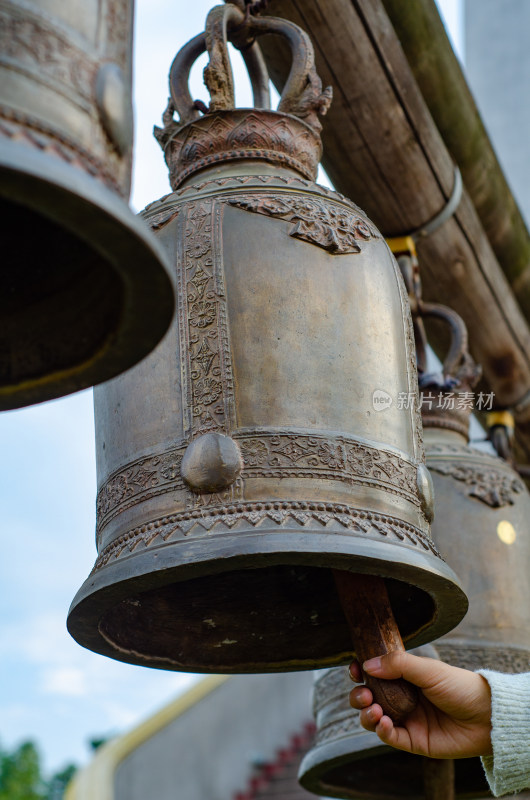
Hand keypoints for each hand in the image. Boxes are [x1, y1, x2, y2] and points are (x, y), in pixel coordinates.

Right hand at [349, 651, 492, 758]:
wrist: (486, 716)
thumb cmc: (460, 686)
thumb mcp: (428, 669)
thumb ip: (398, 664)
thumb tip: (367, 663)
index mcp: (404, 677)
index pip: (374, 674)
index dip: (360, 672)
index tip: (354, 669)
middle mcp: (402, 698)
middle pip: (368, 698)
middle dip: (358, 696)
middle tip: (363, 694)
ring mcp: (407, 719)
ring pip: (374, 719)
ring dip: (366, 714)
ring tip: (374, 709)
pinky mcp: (414, 741)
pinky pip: (390, 738)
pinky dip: (382, 731)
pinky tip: (384, 723)